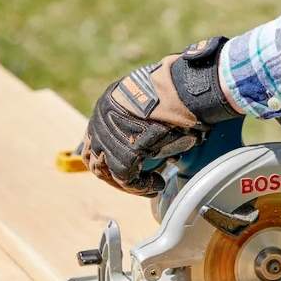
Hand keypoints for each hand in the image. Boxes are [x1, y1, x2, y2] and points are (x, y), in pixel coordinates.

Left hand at [83, 37, 240, 194]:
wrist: (185, 93)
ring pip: (110, 173)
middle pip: (96, 160)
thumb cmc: (176, 96)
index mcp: (105, 106)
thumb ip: (140, 122)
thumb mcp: (149, 104)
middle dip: (116, 176)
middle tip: (138, 183)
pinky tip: (157, 184)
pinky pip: (127, 179)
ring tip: (153, 186)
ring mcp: (110, 138)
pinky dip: (142, 187)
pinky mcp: (124, 153)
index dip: (110, 158)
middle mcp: (101, 121)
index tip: (130, 166)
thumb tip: (149, 141)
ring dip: (131, 184)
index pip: (96, 141)